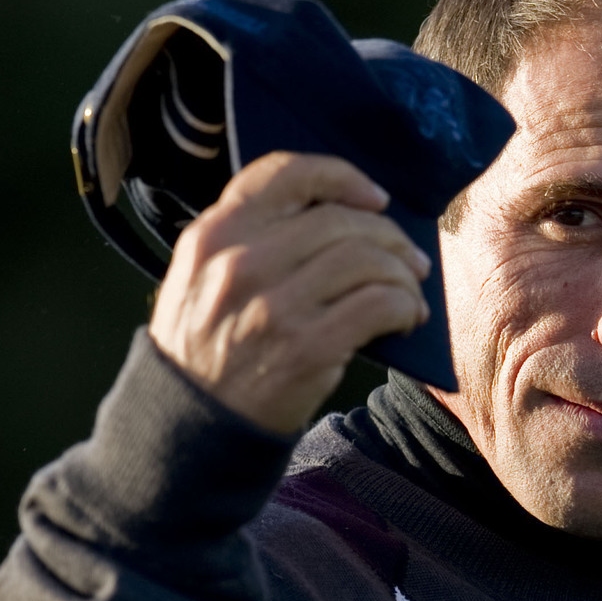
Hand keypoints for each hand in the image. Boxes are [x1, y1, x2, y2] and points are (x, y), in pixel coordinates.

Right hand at [148, 152, 431, 434]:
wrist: (191, 427)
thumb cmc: (205, 350)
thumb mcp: (199, 279)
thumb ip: (246, 240)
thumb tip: (334, 216)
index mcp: (213, 236)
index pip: (285, 173)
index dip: (341, 177)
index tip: (372, 197)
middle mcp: (240, 263)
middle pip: (339, 219)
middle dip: (388, 235)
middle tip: (409, 257)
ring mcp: (274, 306)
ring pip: (367, 258)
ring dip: (402, 272)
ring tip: (410, 290)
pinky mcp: (307, 347)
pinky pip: (379, 304)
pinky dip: (405, 306)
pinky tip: (407, 319)